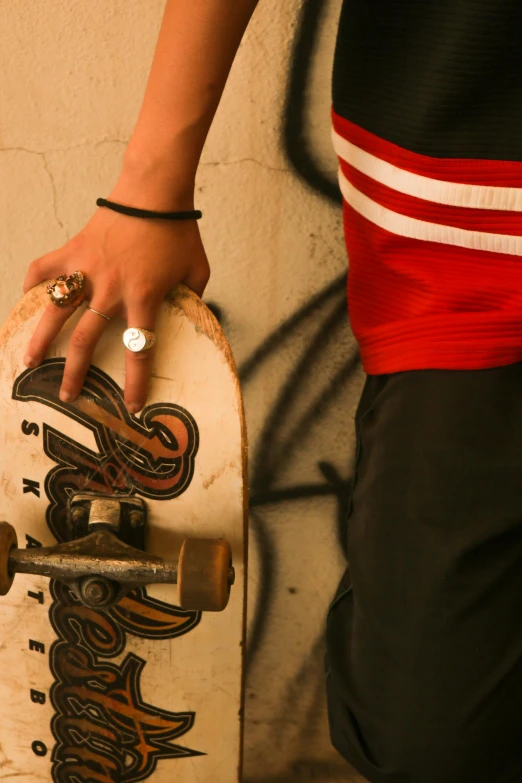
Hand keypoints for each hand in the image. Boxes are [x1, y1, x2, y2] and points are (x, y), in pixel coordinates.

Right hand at [22, 204, 209, 412]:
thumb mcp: (197, 272)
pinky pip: (44, 268)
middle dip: (75, 373)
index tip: (132, 406)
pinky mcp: (73, 249)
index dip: (136, 382)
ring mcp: (87, 269)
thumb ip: (194, 299)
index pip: (138, 349)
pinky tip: (26, 299)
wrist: (154, 192)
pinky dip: (32, 284)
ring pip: (56, 312)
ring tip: (29, 362)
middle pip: (85, 340)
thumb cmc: (178, 231)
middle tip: (67, 395)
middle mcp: (111, 290)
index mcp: (143, 298)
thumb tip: (192, 316)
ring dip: (40, 339)